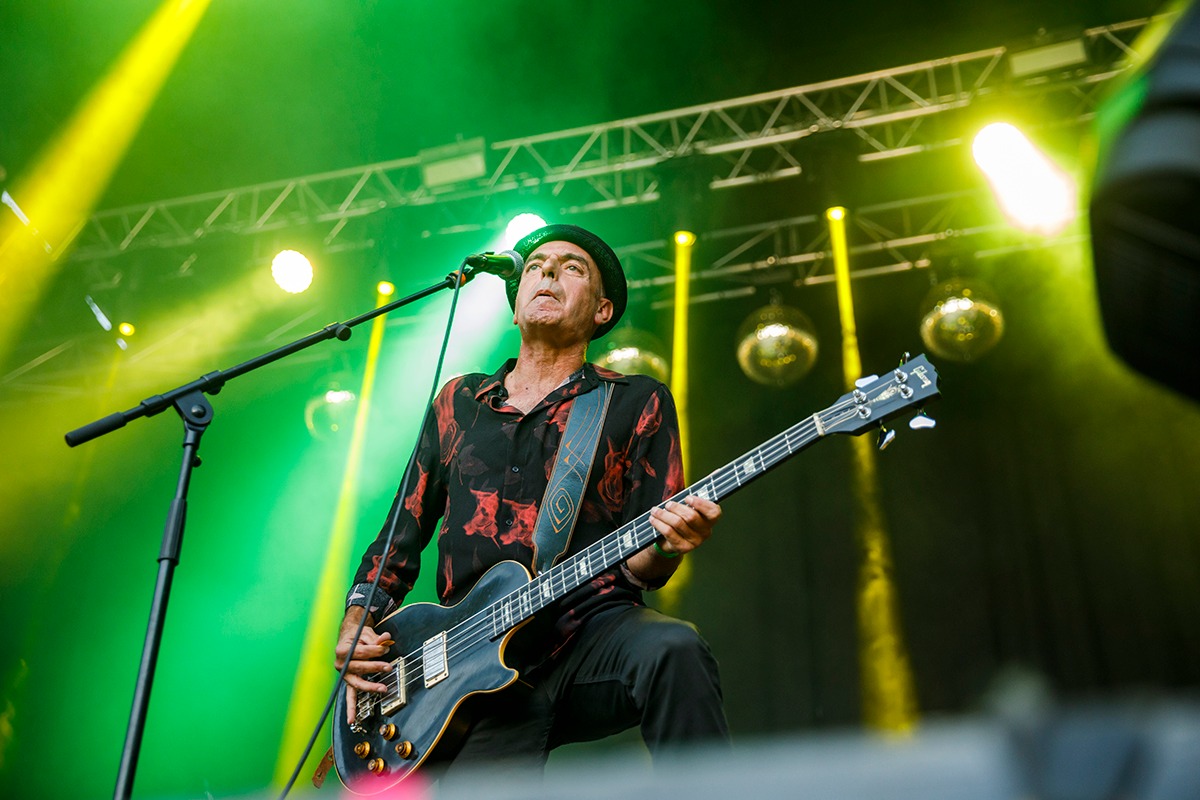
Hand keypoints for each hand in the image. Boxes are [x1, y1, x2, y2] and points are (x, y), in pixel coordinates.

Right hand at [335, 606, 394, 724]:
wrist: (348, 638)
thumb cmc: (357, 636)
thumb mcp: (366, 633)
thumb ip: (376, 638)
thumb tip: (386, 639)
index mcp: (342, 649)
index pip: (360, 651)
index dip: (374, 650)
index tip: (385, 648)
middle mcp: (340, 664)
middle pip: (359, 667)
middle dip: (375, 667)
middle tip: (388, 667)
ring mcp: (344, 675)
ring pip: (357, 683)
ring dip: (370, 687)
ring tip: (382, 689)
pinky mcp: (349, 682)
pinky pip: (350, 697)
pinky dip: (351, 709)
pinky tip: (352, 720)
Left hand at [648, 495, 721, 556]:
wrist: (671, 542)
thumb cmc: (681, 521)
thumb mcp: (686, 511)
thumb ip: (687, 504)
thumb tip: (679, 496)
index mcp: (709, 521)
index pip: (713, 512)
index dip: (700, 504)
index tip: (687, 498)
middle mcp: (705, 532)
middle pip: (691, 516)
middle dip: (676, 508)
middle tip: (667, 505)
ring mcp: (695, 542)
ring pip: (678, 523)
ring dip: (664, 514)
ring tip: (655, 510)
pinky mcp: (683, 548)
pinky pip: (669, 532)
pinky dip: (659, 523)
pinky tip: (653, 519)